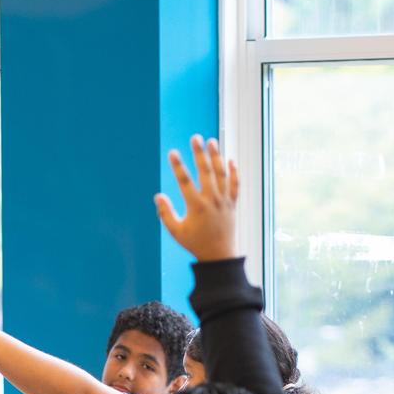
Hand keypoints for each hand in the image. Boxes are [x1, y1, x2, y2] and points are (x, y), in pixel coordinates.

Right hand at [154, 135, 240, 262]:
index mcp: (196, 207)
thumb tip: (158, 196)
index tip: (173, 152)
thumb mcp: (176, 232)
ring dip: (217, 156)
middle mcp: (212, 201)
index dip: (178, 166)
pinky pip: (235, 185)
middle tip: (195, 138)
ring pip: (222, 174)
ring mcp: (224, 201)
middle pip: (206, 172)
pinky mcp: (232, 204)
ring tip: (212, 141)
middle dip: (199, 153)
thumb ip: (165, 214)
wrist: (219, 256)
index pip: (185, 182)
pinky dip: (234, 172)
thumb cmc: (195, 244)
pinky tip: (230, 160)